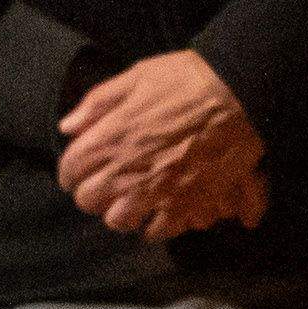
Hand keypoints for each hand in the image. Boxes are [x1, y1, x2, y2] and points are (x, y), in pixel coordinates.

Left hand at [60, 48, 268, 237]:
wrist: (239, 94)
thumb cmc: (187, 80)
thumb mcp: (136, 77)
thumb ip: (97, 103)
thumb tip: (68, 126)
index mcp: (108, 139)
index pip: (70, 170)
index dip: (72, 170)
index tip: (79, 168)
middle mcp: (125, 172)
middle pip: (89, 201)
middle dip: (93, 192)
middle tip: (105, 183)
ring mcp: (156, 192)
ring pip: (119, 221)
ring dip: (121, 211)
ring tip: (131, 200)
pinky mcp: (185, 203)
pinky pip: (159, 231)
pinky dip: (155, 225)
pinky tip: (159, 212)